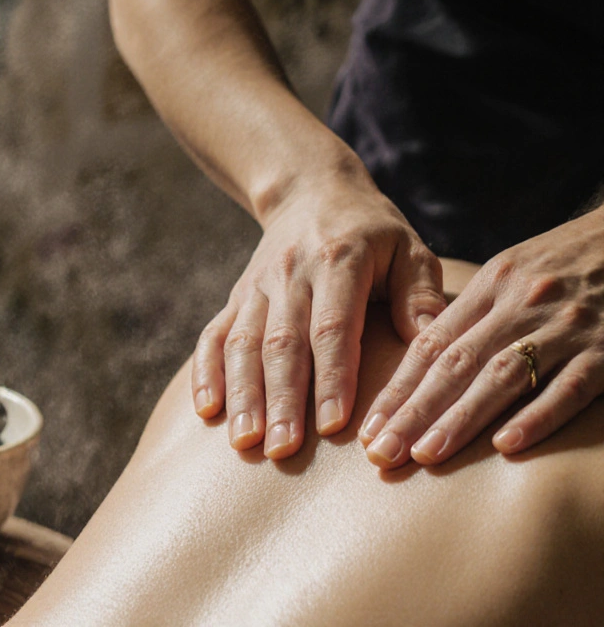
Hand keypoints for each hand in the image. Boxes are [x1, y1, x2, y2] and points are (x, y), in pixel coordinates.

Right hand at [193, 176, 447, 458]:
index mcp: (338, 261)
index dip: (332, 377)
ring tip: (246, 442)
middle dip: (281, 400)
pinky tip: (206, 411)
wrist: (308, 189)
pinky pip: (213, 336)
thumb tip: (432, 348)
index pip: (332, 326)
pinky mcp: (235, 297)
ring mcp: (256, 287)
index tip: (334, 425)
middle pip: (282, 344)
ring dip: (243, 395)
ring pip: (242, 344)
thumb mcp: (408, 248)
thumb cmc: (372, 230)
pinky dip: (206, 373)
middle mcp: (290, 274)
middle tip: (283, 450)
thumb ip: (420, 295)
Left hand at [360, 207, 603, 467]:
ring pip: (502, 376)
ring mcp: (566, 327)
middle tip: (380, 453)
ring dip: (460, 419)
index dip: (398, 389)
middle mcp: (521, 305)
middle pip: (456, 364)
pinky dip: (537, 416)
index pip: (431, 344)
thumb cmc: (573, 260)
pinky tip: (505, 445)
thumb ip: (476, 314)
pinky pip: (571, 387)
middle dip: (413, 412)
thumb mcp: (517, 270)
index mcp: (492, 286)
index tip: (368, 427)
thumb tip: (423, 361)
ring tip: (424, 454)